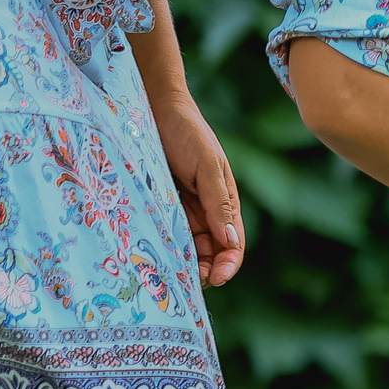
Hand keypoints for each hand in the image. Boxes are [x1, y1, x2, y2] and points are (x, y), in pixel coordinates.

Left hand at [153, 90, 244, 286]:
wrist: (155, 106)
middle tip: (189, 282)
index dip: (228, 264)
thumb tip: (232, 242)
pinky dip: (165, 247)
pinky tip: (156, 255)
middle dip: (205, 269)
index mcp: (226, 202)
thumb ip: (219, 202)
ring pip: (188, 246)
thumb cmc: (187, 132)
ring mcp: (183, 209)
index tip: (217, 278)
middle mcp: (206, 210)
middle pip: (211, 251)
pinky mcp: (161, 204)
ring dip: (185, 263)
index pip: (234, 243)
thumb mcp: (208, 166)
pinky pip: (166, 232)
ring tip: (171, 274)